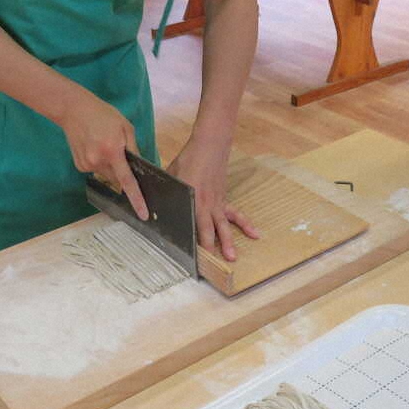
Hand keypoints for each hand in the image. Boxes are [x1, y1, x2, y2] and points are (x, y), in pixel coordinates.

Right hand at [58, 92, 147, 219]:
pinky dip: (100, 163)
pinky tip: (95, 147)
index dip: (136, 199)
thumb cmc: (103, 115)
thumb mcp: (125, 127)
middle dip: (123, 172)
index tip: (143, 214)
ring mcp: (86, 165)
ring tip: (104, 145)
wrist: (74, 110)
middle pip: (117, 179)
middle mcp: (98, 161)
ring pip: (107, 175)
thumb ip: (134, 148)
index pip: (127, 181)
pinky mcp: (79, 165)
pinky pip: (96, 170)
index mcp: (113, 151)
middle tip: (120, 153)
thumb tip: (140, 167)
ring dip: (111, 166)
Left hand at [169, 142, 259, 262]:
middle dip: (210, 247)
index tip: (189, 254)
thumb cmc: (188, 159)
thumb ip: (167, 190)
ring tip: (233, 257)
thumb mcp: (171, 174)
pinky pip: (235, 214)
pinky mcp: (224, 198)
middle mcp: (205, 204)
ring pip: (223, 225)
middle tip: (212, 263)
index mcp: (191, 199)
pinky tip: (254, 233)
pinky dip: (245, 224)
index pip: (190, 223)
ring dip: (229, 241)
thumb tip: (154, 201)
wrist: (210, 145)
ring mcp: (217, 202)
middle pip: (208, 229)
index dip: (190, 239)